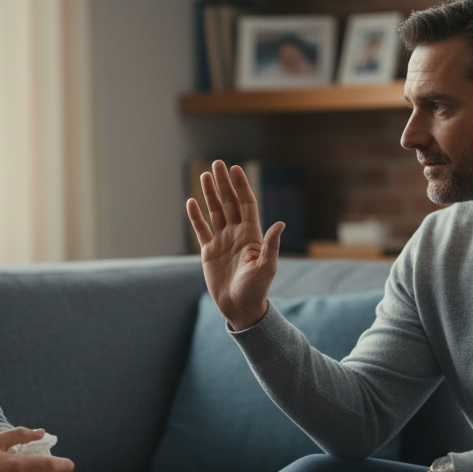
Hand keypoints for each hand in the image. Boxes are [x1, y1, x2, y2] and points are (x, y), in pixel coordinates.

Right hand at [186, 160, 285, 330]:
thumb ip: (271, 245)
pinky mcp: (209, 252)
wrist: (241, 308)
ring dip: (210, 194)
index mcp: (252, 235)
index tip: (235, 169)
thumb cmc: (257, 289)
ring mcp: (222, 241)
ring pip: (215, 212)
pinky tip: (191, 202)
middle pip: (229, 203)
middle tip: (216, 164)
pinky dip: (196, 217)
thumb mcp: (267, 267)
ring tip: (203, 176)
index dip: (241, 186)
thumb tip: (280, 224)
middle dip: (223, 183)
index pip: (246, 204)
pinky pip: (201, 230)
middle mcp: (237, 234)